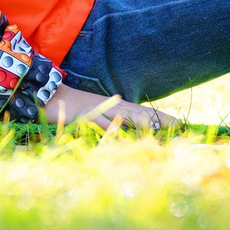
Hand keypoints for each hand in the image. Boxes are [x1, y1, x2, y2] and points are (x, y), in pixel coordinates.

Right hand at [42, 83, 178, 129]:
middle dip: (158, 119)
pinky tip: (120, 133)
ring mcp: (98, 110)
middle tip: (178, 125)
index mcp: (115, 107)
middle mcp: (111, 106)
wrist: (50, 96)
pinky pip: (100, 122)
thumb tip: (125, 133)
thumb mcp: (96, 116)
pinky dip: (110, 128)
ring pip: (123, 115)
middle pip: (139, 112)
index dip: (160, 117)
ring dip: (140, 122)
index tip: (179, 123)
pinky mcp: (85, 115)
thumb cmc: (73, 109)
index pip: (143, 111)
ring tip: (158, 128)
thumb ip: (112, 123)